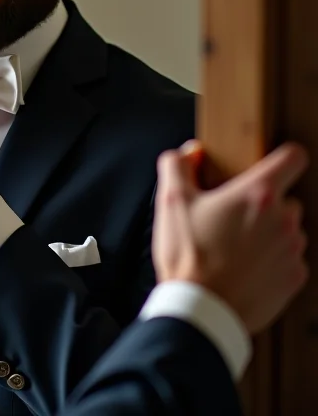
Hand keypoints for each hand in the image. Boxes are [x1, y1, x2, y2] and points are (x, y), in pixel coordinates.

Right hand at [153, 140, 308, 334]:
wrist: (201, 310)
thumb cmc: (189, 256)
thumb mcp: (171, 201)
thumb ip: (177, 165)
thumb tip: (187, 153)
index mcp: (257, 195)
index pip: (293, 158)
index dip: (282, 156)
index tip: (268, 163)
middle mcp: (283, 220)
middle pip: (285, 197)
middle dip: (261, 203)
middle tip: (231, 214)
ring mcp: (292, 251)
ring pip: (287, 229)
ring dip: (267, 232)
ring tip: (233, 244)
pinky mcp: (293, 279)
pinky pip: (287, 259)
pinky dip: (270, 260)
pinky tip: (242, 266)